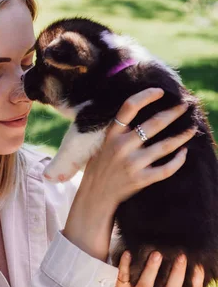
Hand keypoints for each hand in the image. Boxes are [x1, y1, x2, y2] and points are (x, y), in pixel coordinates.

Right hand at [77, 87, 196, 211]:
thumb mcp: (102, 143)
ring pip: (165, 146)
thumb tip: (142, 111)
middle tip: (185, 106)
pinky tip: (184, 153)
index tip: (160, 91)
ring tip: (192, 128)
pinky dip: (178, 160)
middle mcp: (122, 147)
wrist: (95, 195)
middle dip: (173, 112)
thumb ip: (119, 130)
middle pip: (154, 124)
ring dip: (182, 135)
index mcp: (112, 134)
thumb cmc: (100, 166)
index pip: (129, 107)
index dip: (146, 96)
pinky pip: (166, 169)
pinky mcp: (141, 180)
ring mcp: (132, 164)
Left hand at [116, 250, 204, 286]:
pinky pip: (122, 277)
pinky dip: (125, 265)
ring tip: (157, 254)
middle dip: (176, 274)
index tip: (197, 265)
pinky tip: (128, 253)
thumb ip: (184, 274)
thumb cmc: (154, 274)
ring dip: (152, 270)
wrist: (127, 279)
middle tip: (180, 256)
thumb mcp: (169, 277)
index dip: (193, 282)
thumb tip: (198, 266)